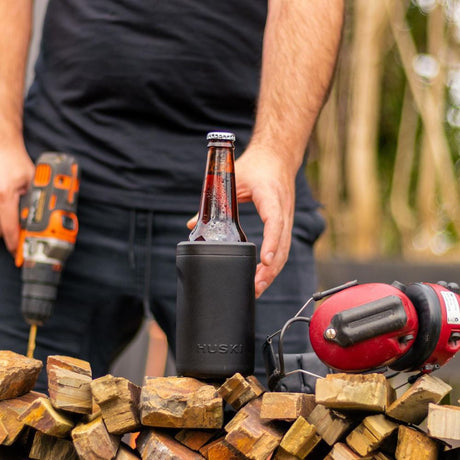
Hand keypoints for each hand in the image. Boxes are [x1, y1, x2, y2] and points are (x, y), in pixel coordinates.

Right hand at [0, 141, 33, 254]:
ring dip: (7, 229)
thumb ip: (35, 198)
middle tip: (21, 246)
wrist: (2, 145)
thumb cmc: (16, 161)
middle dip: (11, 238)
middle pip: (1, 229)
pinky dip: (3, 220)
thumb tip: (40, 217)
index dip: (15, 243)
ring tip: (17, 234)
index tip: (19, 253)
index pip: (10, 227)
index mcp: (6, 196)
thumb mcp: (32, 180)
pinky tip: (10, 221)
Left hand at [186, 144, 297, 297]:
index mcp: (270, 195)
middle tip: (256, 286)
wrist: (278, 156)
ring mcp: (287, 217)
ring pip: (285, 249)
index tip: (264, 261)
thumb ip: (213, 200)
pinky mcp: (285, 222)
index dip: (271, 243)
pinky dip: (275, 263)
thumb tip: (191, 224)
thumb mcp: (233, 178)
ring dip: (273, 271)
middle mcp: (283, 209)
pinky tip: (263, 275)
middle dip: (271, 269)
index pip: (275, 221)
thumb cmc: (257, 165)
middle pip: (283, 244)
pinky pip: (283, 246)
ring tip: (258, 287)